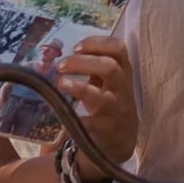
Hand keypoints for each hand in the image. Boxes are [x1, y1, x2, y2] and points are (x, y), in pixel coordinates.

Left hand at [45, 32, 138, 165]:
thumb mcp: (108, 81)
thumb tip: (60, 52)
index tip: (76, 47)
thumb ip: (93, 65)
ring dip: (78, 88)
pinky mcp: (104, 130)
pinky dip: (74, 119)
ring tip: (60, 84)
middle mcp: (122, 89)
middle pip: (109, 68)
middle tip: (60, 65)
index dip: (97, 43)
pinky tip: (61, 116)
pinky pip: (89, 124)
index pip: (118, 48)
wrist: (121, 138)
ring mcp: (114, 110)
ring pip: (100, 97)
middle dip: (82, 63)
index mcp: (123, 72)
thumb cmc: (109, 102)